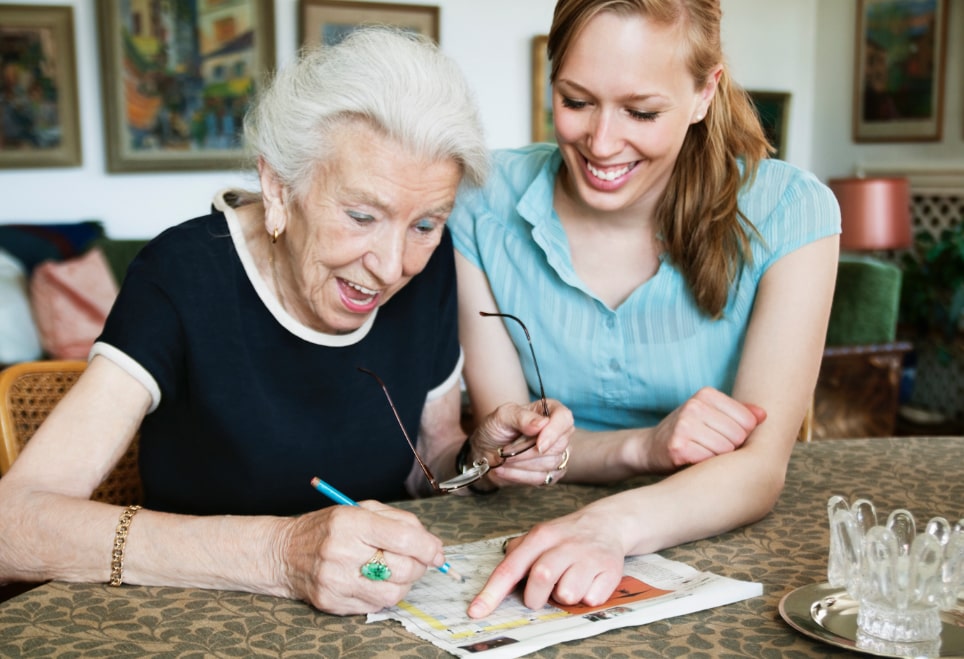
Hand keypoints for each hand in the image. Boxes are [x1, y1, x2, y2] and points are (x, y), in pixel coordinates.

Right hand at [279, 500, 444, 614]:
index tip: (436, 551)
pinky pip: (375, 606)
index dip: (427, 547)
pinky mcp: (332, 603)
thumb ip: (401, 523)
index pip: (402, 538)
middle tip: (416, 560)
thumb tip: (434, 547)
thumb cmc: (330, 528)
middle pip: (401, 568)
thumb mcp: (362, 510)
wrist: (285, 553)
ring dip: (404, 583)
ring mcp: (335, 581)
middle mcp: (341, 552)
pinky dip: (384, 594)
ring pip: (392, 594)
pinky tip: (375, 581)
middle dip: (419, 566)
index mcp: (351, 522)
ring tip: (395, 571)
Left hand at [467, 506, 624, 618]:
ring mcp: (588, 556)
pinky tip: (590, 581)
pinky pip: (592, 599)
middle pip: (541, 578)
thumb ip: (517, 555)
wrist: (608, 523)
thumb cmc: (566, 536)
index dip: (492, 592)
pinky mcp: (610, 569)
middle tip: (542, 594)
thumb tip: (494, 583)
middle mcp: (564, 543)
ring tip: (570, 582)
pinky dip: (588, 597)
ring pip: (568, 593)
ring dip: (565, 596)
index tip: (476, 611)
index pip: (510, 567)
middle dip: (536, 597)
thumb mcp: (539, 536)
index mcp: (540, 536)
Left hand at [470, 398, 573, 487]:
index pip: (564, 418)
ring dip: (520, 463)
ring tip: (502, 458)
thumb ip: (522, 417)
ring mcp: (558, 454)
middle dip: (527, 451)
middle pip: (558, 445)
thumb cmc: (496, 428)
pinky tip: (504, 469)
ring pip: (550, 464)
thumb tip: (541, 424)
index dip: (553, 432)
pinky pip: (541, 479)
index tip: (538, 444)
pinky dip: (518, 475)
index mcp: (550, 410)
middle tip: (505, 450)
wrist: (486, 451)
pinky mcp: (551, 474)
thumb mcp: (503, 416)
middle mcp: (559, 432)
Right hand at [647, 387, 765, 471]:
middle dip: (730, 447)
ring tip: (702, 453)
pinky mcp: (677, 447)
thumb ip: (740, 414)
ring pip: (726, 450)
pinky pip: (710, 460)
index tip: (723, 436)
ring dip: (718, 458)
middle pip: (739, 436)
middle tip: (710, 447)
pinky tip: (693, 461)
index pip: (748, 420)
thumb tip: (764, 415)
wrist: (650, 447)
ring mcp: (684, 425)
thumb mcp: (712, 416)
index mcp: (706, 394)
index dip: (741, 434)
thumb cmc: (688, 433)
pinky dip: (705, 466)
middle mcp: (694, 406)